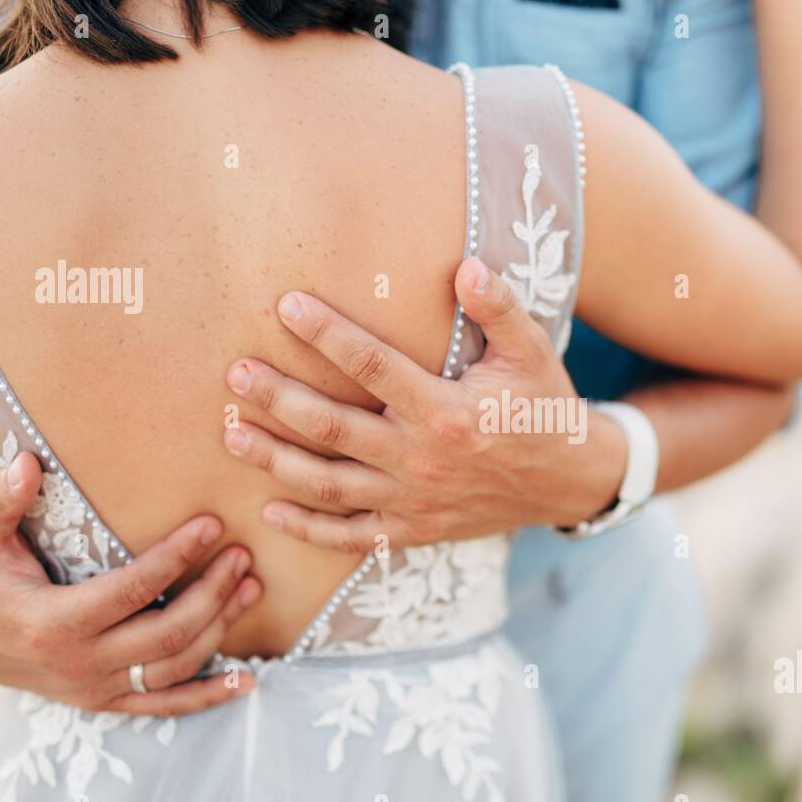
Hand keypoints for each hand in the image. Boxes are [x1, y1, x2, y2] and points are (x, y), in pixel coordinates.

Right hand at [0, 452, 260, 715]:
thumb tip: (25, 463)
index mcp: (52, 624)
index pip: (133, 590)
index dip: (177, 557)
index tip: (213, 524)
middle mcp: (79, 665)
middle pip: (167, 635)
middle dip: (212, 594)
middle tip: (242, 555)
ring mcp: (95, 689)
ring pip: (174, 669)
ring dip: (220, 631)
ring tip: (251, 588)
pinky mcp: (104, 701)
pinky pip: (164, 707)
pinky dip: (208, 696)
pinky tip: (247, 680)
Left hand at [221, 258, 627, 550]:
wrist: (570, 481)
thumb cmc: (544, 406)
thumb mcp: (532, 349)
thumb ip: (497, 308)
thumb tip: (465, 265)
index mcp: (446, 410)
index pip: (372, 365)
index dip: (325, 334)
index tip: (285, 306)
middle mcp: (421, 458)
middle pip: (331, 427)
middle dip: (277, 399)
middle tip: (235, 375)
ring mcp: (413, 500)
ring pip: (327, 484)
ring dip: (275, 460)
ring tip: (231, 434)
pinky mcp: (413, 529)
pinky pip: (351, 536)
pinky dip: (307, 529)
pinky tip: (269, 511)